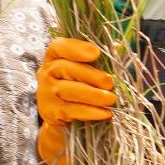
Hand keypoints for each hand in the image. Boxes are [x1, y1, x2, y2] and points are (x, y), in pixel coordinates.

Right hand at [36, 38, 117, 164]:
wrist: (61, 118)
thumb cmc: (78, 87)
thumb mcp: (85, 71)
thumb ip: (99, 59)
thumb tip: (118, 46)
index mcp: (53, 58)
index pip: (58, 47)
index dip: (75, 48)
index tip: (96, 53)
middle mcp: (46, 73)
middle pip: (64, 68)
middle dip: (91, 75)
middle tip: (110, 83)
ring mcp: (46, 93)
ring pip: (68, 90)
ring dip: (93, 95)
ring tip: (111, 99)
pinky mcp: (50, 112)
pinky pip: (71, 110)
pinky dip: (90, 112)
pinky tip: (105, 113)